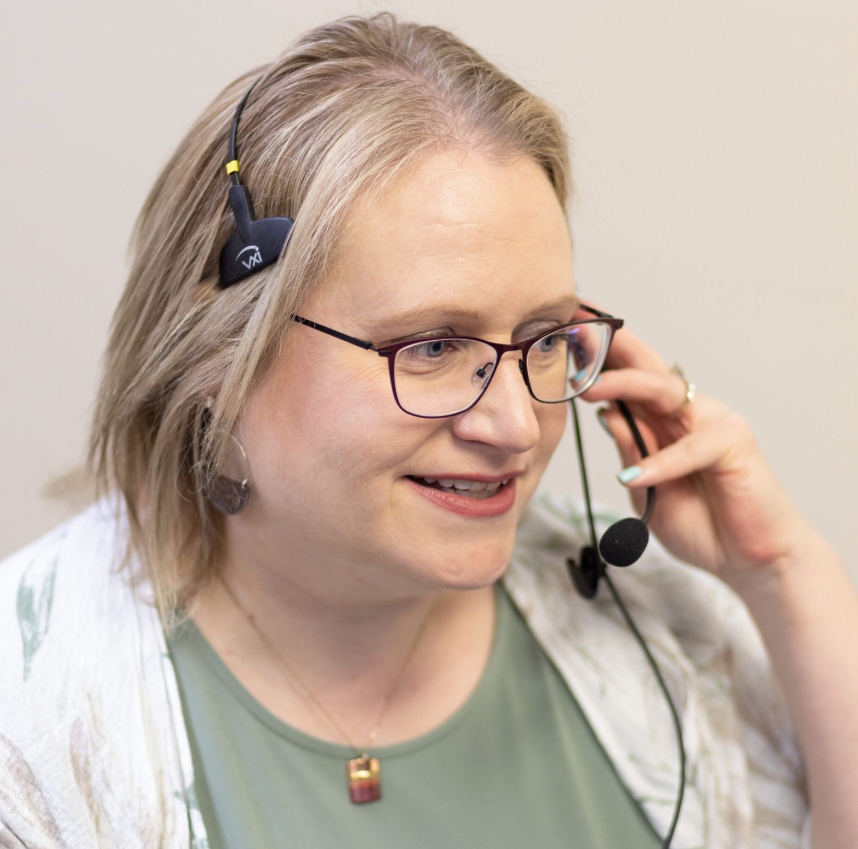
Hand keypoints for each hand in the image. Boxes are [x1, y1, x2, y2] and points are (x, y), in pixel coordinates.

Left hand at [581, 324, 816, 587]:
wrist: (749, 559)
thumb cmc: (701, 522)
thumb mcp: (646, 485)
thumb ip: (630, 448)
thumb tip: (604, 412)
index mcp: (663, 419)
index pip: (628, 378)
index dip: (599, 356)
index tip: (565, 333)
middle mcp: (687, 412)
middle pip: (645, 368)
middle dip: (609, 347)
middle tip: (573, 333)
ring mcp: (713, 422)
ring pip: (664, 392)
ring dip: (623, 386)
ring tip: (587, 390)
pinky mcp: (735, 444)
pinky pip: (691, 448)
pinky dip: (661, 463)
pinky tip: (634, 476)